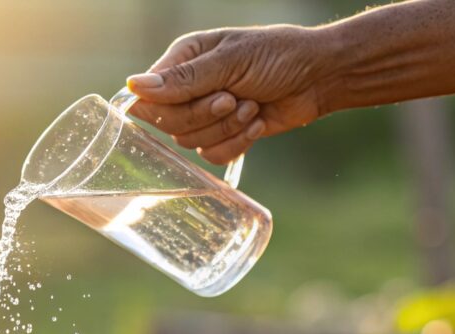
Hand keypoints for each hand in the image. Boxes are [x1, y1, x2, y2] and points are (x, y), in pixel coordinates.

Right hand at [126, 26, 331, 163]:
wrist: (320, 77)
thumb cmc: (280, 55)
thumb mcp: (231, 61)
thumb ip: (183, 79)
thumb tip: (134, 86)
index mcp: (183, 59)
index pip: (149, 96)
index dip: (170, 106)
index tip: (209, 95)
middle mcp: (187, 87)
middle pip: (169, 123)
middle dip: (206, 116)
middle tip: (234, 98)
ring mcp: (204, 113)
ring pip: (190, 142)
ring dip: (227, 128)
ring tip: (253, 106)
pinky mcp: (223, 135)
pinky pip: (211, 156)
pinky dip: (237, 143)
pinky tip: (257, 123)